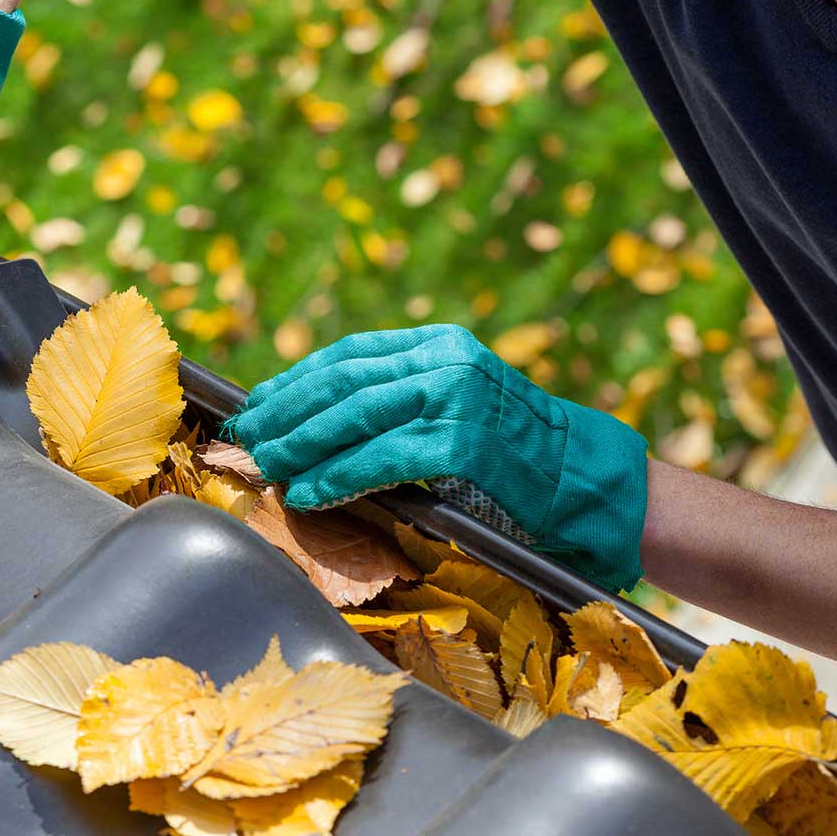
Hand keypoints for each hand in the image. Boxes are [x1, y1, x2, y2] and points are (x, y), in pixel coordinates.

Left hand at [227, 325, 649, 591]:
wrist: (588, 480)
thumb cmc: (518, 453)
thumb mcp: (460, 401)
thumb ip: (404, 397)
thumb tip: (320, 419)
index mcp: (440, 343)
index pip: (350, 354)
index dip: (297, 379)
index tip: (259, 403)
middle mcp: (446, 361)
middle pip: (342, 381)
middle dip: (287, 412)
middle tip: (248, 437)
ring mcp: (455, 399)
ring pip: (354, 416)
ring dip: (301, 444)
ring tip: (268, 465)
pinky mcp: (463, 444)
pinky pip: (381, 459)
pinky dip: (337, 476)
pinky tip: (309, 492)